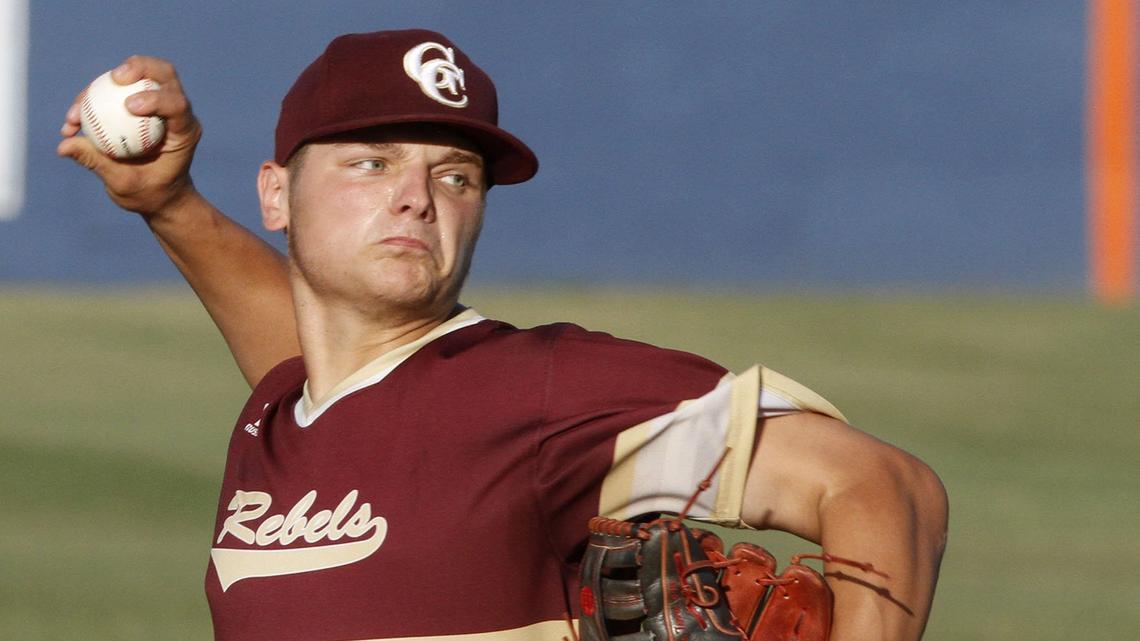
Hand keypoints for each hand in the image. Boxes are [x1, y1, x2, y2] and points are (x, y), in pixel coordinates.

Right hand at [58, 55, 201, 216]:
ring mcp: (159, 105)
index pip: (177, 105)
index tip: (128, 106)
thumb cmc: (150, 195)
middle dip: (140, 67)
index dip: (156, 98)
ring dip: (103, 85)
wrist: (157, 197)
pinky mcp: (140, 105)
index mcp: (185, 132)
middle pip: (163, 74)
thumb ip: (98, 163)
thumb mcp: (125, 185)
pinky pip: (116, 92)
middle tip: (114, 78)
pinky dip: (93, 100)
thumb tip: (64, 145)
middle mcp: (176, 113)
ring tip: (77, 110)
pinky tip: (72, 120)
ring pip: (137, 76)